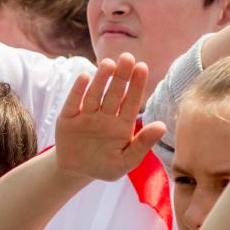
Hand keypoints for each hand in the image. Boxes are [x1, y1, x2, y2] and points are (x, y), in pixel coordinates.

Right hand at [51, 55, 164, 181]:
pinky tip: (85, 77)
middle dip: (121, 76)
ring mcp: (86, 115)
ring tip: (108, 64)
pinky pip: (73, 103)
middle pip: (114, 94)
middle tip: (128, 57)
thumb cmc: (105, 166)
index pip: (131, 102)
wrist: (75, 172)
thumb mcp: (126, 161)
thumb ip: (143, 144)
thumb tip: (162, 126)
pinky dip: (78, 90)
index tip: (142, 67)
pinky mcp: (67, 118)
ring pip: (95, 95)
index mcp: (122, 125)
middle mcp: (105, 116)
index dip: (136, 85)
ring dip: (101, 79)